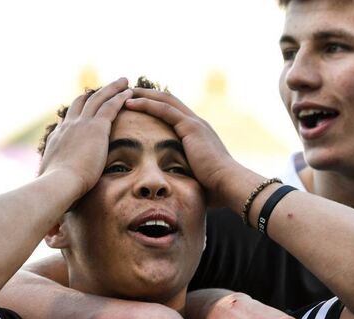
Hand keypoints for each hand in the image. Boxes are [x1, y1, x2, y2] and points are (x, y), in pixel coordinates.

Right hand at [39, 77, 131, 197]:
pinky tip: (129, 92)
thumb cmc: (55, 191)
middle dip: (95, 94)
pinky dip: (120, 97)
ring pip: (98, 99)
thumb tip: (52, 205)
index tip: (86, 108)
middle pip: (83, 103)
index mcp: (58, 139)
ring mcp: (81, 124)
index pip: (69, 120)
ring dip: (111, 89)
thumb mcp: (53, 185)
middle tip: (105, 87)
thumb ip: (56, 187)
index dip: (79, 112)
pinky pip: (110, 106)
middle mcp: (68, 127)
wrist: (58, 184)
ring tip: (122, 82)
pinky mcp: (96, 127)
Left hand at [125, 88, 243, 206]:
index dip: (156, 107)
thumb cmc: (214, 189)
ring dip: (144, 95)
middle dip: (148, 95)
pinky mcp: (190, 127)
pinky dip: (146, 104)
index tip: (139, 106)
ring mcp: (195, 123)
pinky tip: (130, 103)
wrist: (229, 185)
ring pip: (165, 100)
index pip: (174, 113)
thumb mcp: (195, 178)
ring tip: (125, 93)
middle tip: (128, 93)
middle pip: (169, 100)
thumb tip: (174, 188)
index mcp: (198, 134)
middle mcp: (197, 124)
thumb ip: (185, 175)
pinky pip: (164, 109)